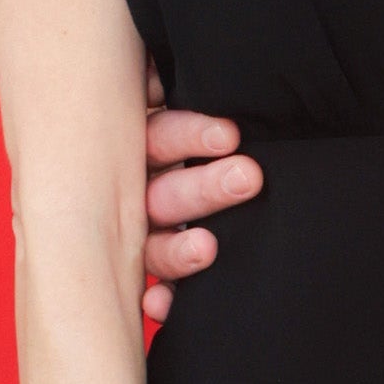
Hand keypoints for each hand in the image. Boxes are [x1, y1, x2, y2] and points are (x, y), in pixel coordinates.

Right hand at [141, 63, 263, 330]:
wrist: (165, 160)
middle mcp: (136, 186)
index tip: (228, 136)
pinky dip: (160, 298)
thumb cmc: (169, 107)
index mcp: (143, 140)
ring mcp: (140, 231)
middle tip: (246, 178)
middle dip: (204, 189)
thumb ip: (157, 80)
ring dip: (176, 249)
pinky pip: (158, 287)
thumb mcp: (158, 89)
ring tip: (206, 248)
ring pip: (157, 239)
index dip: (190, 135)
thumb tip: (158, 76)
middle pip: (165, 190)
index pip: (164, 136)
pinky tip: (161, 307)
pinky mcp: (153, 267)